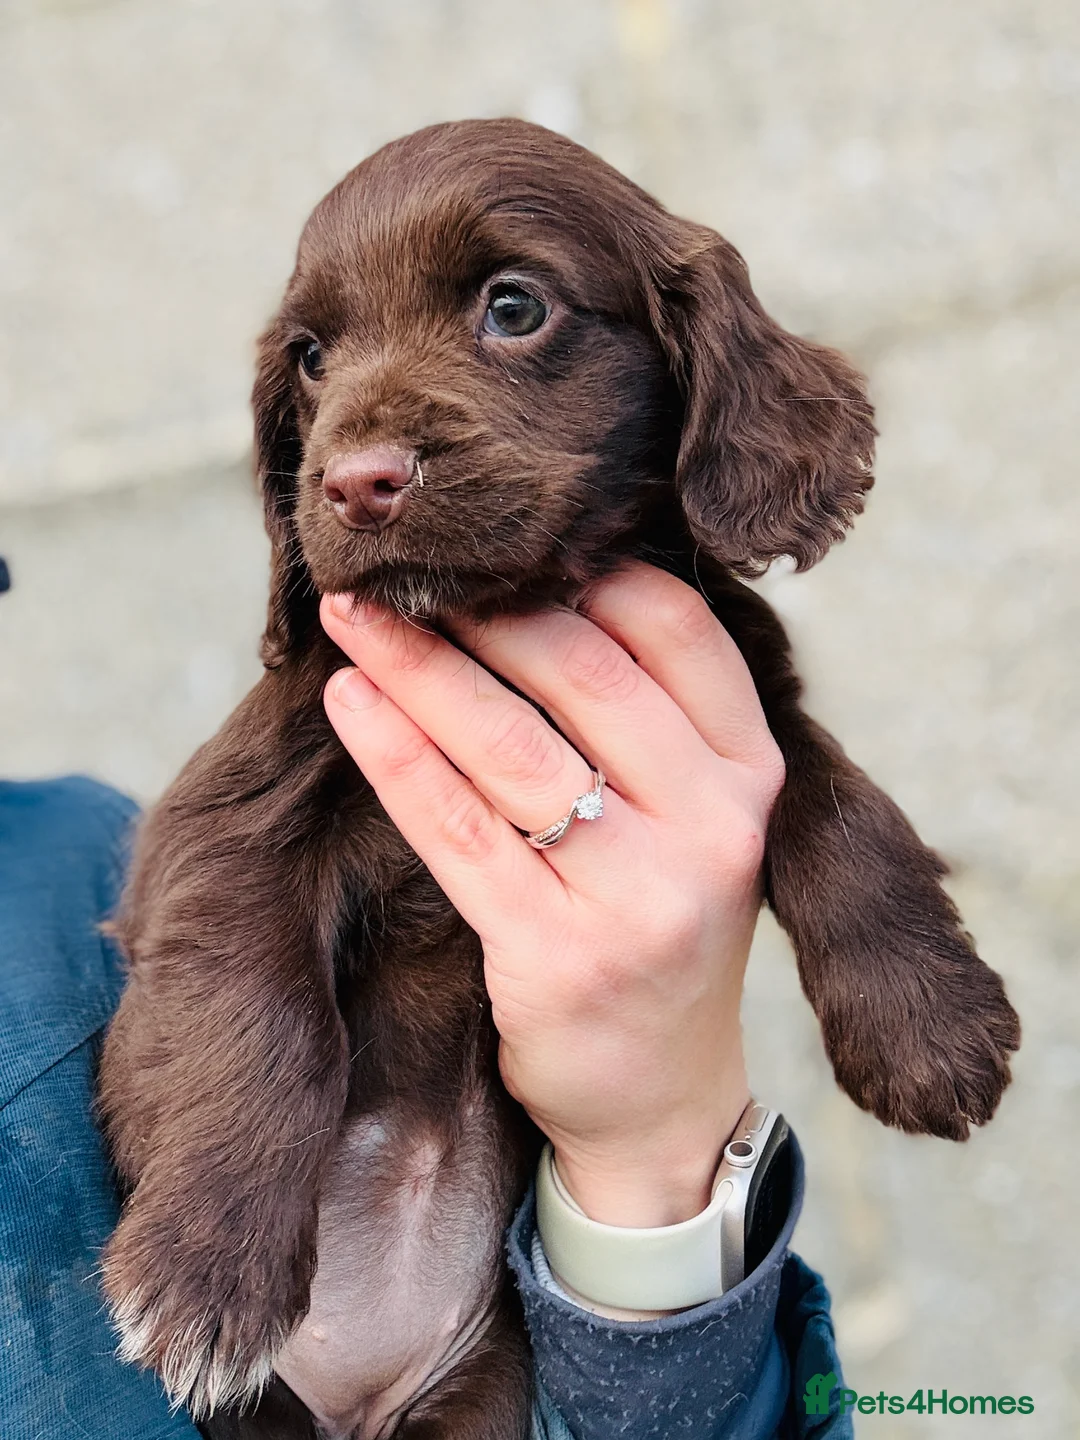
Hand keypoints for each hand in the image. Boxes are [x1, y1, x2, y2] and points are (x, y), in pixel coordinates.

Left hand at [320, 561, 783, 1227]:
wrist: (662, 1098)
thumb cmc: (661, 932)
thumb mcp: (698, 823)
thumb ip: (651, 725)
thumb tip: (541, 589)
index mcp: (753, 774)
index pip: (677, 631)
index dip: (585, 571)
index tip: (507, 547)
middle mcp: (713, 826)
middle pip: (583, 673)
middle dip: (480, 607)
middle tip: (404, 569)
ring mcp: (641, 895)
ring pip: (508, 745)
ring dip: (419, 668)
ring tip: (355, 617)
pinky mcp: (558, 954)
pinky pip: (458, 829)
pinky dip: (396, 754)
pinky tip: (351, 703)